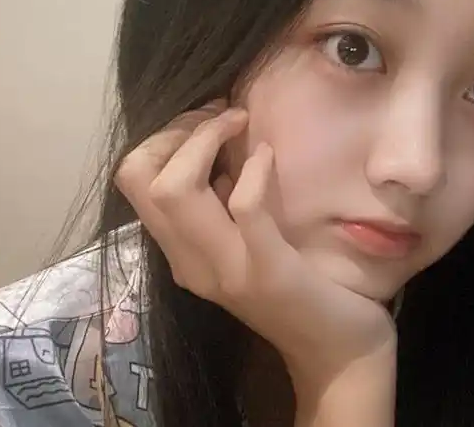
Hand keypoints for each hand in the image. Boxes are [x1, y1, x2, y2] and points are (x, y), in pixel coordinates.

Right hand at [114, 101, 396, 387]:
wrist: (339, 355)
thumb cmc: (301, 292)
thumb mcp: (248, 245)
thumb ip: (224, 209)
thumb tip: (218, 154)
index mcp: (182, 254)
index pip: (134, 181)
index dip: (163, 138)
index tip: (206, 122)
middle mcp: (190, 263)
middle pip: (139, 178)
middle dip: (177, 130)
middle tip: (221, 118)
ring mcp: (226, 270)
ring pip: (174, 189)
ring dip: (206, 139)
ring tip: (239, 124)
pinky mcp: (268, 271)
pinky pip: (244, 206)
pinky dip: (254, 169)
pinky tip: (269, 157)